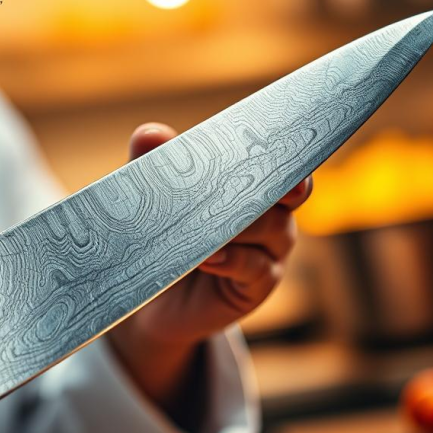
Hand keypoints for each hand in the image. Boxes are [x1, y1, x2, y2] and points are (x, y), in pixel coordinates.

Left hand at [108, 123, 311, 405]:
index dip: (283, 157)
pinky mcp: (258, 286)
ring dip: (239, 222)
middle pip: (281, 193)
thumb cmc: (162, 238)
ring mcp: (268, 253)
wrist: (153, 299)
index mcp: (252, 187)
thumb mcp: (154, 199)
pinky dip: (233, 258)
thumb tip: (149, 133)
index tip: (274, 148)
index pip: (279, 165)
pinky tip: (209, 256)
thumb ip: (154, 165)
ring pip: (272, 228)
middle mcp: (271, 216)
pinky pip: (256, 267)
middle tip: (239, 181)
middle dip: (260, 185)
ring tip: (207, 224)